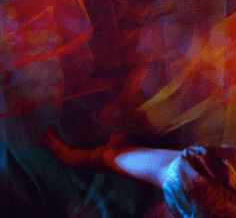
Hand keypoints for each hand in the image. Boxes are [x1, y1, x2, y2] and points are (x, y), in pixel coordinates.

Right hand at [45, 126, 180, 186]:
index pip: (77, 153)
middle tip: (44, 138)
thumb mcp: (120, 139)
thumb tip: (113, 134)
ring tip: (45, 135)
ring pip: (62, 153)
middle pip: (65, 155)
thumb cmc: (129, 149)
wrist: (131, 157)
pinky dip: (56, 141)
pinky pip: (64, 149)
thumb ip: (114, 138)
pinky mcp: (80, 158)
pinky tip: (51, 133)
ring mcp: (82, 162)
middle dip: (54, 146)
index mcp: (95, 158)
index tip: (59, 141)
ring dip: (53, 143)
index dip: (67, 148)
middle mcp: (86, 163)